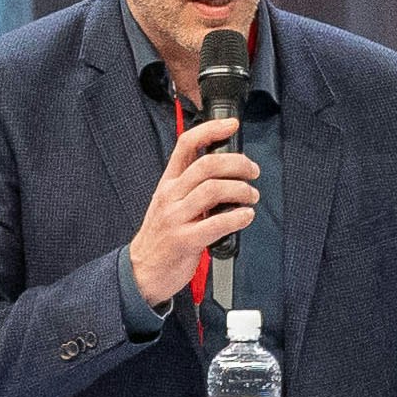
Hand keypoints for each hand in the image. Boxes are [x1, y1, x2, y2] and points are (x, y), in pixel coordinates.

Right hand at [126, 110, 258, 310]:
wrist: (143, 270)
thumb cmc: (163, 236)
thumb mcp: (170, 203)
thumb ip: (191, 186)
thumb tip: (225, 171)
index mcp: (168, 182)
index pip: (186, 144)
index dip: (210, 130)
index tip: (231, 125)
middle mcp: (170, 195)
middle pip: (207, 165)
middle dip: (238, 164)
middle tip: (253, 172)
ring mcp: (176, 217)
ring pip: (214, 190)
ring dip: (242, 191)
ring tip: (252, 197)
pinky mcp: (185, 240)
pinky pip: (216, 223)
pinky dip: (238, 217)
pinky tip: (246, 216)